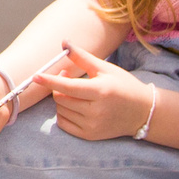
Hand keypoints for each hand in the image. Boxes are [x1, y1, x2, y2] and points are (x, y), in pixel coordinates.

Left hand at [42, 43, 158, 141]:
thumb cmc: (124, 86)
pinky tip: (75, 106)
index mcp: (100, 91)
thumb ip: (82, 57)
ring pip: (61, 111)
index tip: (35, 76)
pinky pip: (64, 124)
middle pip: (61, 98)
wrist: (143, 112)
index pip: (68, 86)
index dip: (50, 81)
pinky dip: (63, 113)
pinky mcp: (89, 136)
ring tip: (76, 92)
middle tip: (68, 76)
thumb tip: (64, 42)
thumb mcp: (105, 69)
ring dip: (62, 99)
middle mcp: (95, 111)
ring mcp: (92, 125)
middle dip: (59, 86)